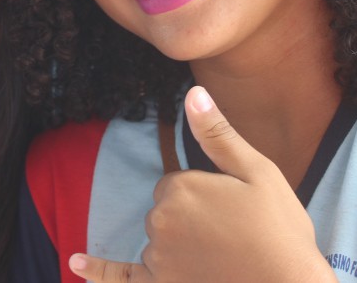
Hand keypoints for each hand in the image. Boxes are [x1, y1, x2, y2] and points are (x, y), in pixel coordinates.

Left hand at [68, 86, 334, 281]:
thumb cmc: (280, 231)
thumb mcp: (257, 172)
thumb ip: (217, 133)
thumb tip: (192, 92)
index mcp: (181, 187)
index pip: (177, 184)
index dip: (207, 196)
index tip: (235, 209)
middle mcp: (161, 221)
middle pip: (166, 212)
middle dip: (192, 221)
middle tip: (234, 236)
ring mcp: (158, 259)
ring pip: (159, 244)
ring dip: (180, 250)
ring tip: (223, 260)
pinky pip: (121, 278)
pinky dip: (99, 273)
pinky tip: (75, 263)